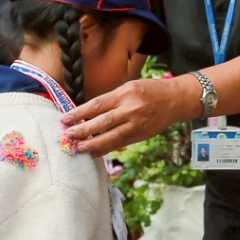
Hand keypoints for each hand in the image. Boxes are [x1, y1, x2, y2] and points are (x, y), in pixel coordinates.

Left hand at [60, 77, 199, 157]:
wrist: (175, 99)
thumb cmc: (149, 90)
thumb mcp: (129, 87)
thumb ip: (111, 100)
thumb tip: (88, 113)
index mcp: (124, 94)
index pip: (97, 105)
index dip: (79, 113)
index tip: (65, 119)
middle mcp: (130, 109)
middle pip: (102, 122)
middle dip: (82, 130)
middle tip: (67, 136)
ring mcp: (136, 124)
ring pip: (110, 137)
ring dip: (92, 144)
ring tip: (78, 148)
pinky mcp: (141, 135)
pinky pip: (120, 143)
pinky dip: (106, 149)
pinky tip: (94, 152)